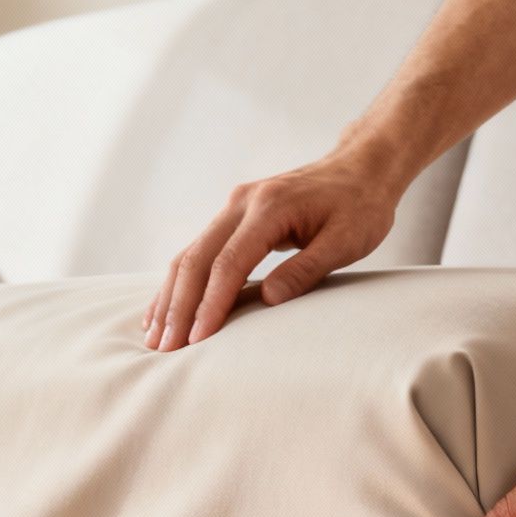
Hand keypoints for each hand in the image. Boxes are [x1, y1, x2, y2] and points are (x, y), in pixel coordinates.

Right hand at [144, 146, 403, 351]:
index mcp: (269, 208)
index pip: (229, 263)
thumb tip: (268, 299)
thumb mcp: (346, 241)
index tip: (197, 340)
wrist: (360, 168)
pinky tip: (165, 307)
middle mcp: (242, 203)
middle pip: (197, 259)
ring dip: (171, 296)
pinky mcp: (234, 215)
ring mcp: (234, 206)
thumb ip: (306, 268)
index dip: (210, 304)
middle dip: (178, 306)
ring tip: (155, 337)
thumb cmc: (360, 206)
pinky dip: (180, 281)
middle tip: (165, 348)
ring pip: (190, 254)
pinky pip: (199, 250)